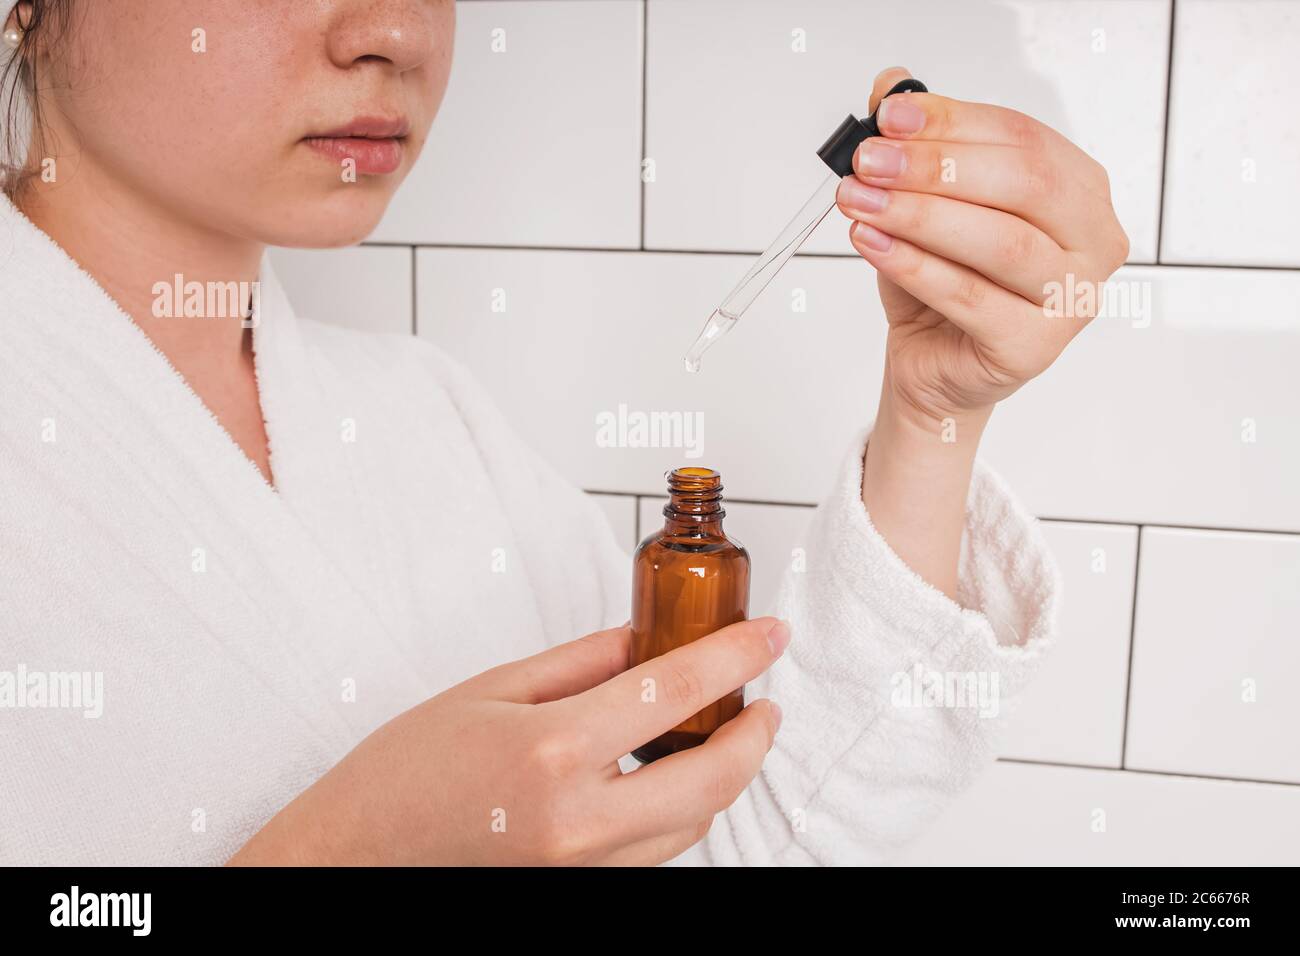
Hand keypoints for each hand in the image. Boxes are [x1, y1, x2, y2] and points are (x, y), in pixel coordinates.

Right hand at [228, 618, 787, 865]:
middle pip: (711, 779)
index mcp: (551, 751)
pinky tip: (672, 775)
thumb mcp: (490, 688)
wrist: (355, 857)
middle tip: (765, 699)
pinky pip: (656, 853)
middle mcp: (578, 820)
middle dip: (756, 736)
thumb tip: (648, 640)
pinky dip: (681, 811)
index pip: (674, 693)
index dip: (734, 657)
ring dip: (725, 776)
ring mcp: (582, 867)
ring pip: (692, 824)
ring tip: (725, 731)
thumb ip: (581, 662)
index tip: (769, 635)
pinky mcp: (579, 889)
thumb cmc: (404, 771)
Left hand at [837, 67, 1129, 426]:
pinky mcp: (1034, 347)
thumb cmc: (941, 285)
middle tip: (869, 160)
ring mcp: (1072, 298)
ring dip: (919, 214)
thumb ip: (919, 144)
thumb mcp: (926, 205)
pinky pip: (969, 297)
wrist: (934, 367)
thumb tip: (891, 87)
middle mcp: (1093, 241)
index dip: (953, 121)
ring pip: (999, 241)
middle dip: (937, 166)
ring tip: (859, 201)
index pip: (1023, 138)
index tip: (889, 116)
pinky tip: (872, 244)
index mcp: (1081, 190)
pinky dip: (914, 266)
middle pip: (1023, 184)